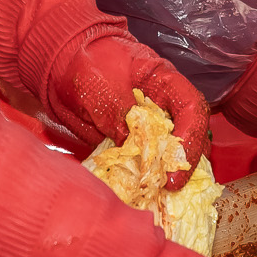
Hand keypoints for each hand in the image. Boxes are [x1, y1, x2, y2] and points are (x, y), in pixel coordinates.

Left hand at [49, 33, 212, 186]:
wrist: (63, 64)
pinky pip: (145, 164)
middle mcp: (164, 107)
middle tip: (168, 187)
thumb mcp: (103, 85)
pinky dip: (144, 179)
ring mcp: (149, 127)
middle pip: (191, 136)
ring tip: (156, 193)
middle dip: (185, 164)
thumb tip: (133, 145)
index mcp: (165, 83)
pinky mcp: (132, 144)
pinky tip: (138, 191)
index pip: (193, 109)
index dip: (191, 139)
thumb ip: (120, 113)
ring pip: (171, 154)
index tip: (176, 166)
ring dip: (167, 175)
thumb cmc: (87, 63)